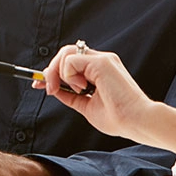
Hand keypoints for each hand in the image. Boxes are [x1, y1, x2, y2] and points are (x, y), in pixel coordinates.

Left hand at [40, 44, 154, 140]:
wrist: (137, 122)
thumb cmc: (119, 119)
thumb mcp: (87, 107)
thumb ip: (72, 96)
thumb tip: (54, 89)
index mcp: (98, 70)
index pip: (70, 61)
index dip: (52, 71)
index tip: (39, 83)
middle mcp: (100, 60)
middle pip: (65, 53)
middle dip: (51, 71)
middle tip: (49, 89)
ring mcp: (101, 59)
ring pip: (66, 54)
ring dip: (60, 73)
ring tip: (74, 91)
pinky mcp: (101, 62)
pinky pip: (71, 60)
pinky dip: (69, 75)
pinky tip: (81, 88)